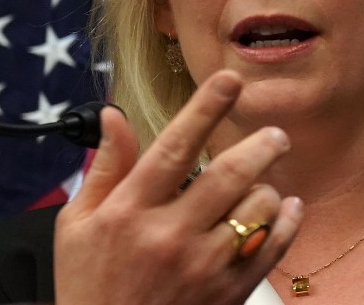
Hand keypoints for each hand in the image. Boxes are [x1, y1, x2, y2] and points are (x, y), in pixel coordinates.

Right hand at [54, 70, 303, 304]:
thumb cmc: (88, 284)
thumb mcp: (76, 224)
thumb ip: (104, 167)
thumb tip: (113, 115)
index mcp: (130, 211)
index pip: (174, 146)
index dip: (205, 108)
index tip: (230, 80)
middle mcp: (169, 235)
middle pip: (229, 174)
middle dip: (261, 145)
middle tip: (275, 135)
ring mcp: (202, 267)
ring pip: (257, 209)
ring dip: (268, 187)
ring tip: (262, 183)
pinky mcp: (227, 292)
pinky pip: (272, 248)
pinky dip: (287, 222)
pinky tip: (286, 207)